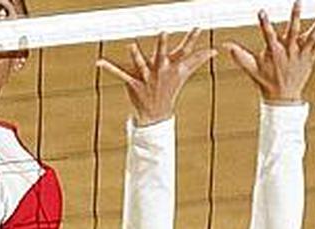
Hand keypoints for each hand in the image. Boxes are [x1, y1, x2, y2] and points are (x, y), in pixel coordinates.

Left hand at [97, 29, 216, 125]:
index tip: (198, 28)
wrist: (156, 113)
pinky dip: (109, 68)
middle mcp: (160, 71)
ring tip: (130, 45)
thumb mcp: (184, 73)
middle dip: (162, 45)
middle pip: (162, 55)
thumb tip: (215, 51)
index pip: (185, 51)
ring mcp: (146, 78)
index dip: (191, 40)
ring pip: (141, 64)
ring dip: (135, 56)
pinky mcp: (133, 83)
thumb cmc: (170, 87)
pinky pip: (120, 74)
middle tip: (163, 32)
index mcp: (172, 66)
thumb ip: (198, 59)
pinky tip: (99, 62)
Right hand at [224, 1, 314, 103]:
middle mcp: (289, 51)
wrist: (283, 97)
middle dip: (295, 16)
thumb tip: (224, 45)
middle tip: (297, 1)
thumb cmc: (266, 81)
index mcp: (274, 53)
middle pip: (293, 30)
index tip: (261, 11)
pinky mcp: (310, 56)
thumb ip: (238, 55)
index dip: (264, 23)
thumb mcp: (251, 68)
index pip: (268, 35)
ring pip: (312, 36)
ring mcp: (302, 54)